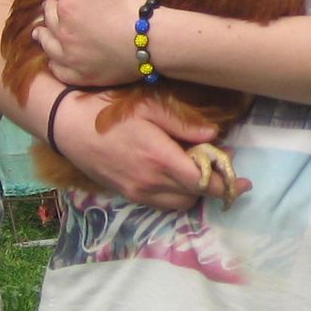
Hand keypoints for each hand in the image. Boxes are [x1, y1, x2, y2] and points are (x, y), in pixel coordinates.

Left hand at [38, 0, 153, 86]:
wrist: (153, 41)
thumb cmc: (134, 2)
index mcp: (69, 4)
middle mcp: (63, 31)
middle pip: (52, 16)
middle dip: (52, 6)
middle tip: (53, 2)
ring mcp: (71, 56)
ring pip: (49, 45)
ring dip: (43, 35)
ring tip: (38, 32)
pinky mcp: (83, 75)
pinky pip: (61, 70)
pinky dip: (55, 64)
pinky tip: (54, 61)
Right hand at [50, 88, 231, 210]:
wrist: (66, 125)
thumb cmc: (108, 110)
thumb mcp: (149, 107)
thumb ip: (183, 124)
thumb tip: (214, 136)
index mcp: (159, 160)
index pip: (202, 182)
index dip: (225, 184)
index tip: (244, 181)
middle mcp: (149, 182)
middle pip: (193, 196)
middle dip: (211, 185)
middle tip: (217, 165)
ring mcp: (136, 192)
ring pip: (178, 204)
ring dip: (192, 191)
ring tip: (195, 169)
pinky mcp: (126, 194)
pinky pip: (160, 203)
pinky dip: (174, 194)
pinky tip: (174, 174)